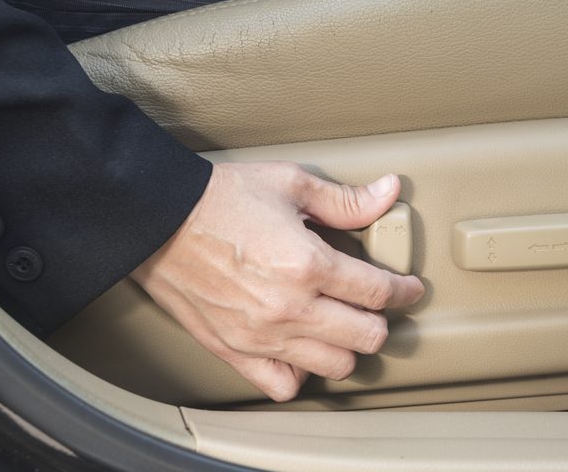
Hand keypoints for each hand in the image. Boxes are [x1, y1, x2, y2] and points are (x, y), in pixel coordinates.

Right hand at [130, 161, 424, 401]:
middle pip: (366, 337)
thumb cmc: (219, 199)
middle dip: (381, 320)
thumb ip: (345, 199)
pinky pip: (283, 384)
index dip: (404, 290)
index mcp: (309, 264)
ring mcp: (263, 336)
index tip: (409, 288)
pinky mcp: (235, 351)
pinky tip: (303, 350)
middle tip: (377, 306)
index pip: (378, 292)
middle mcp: (290, 308)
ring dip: (348, 348)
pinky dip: (301, 373)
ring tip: (343, 326)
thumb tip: (389, 192)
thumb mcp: (289, 183)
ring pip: (334, 366)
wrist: (157, 220)